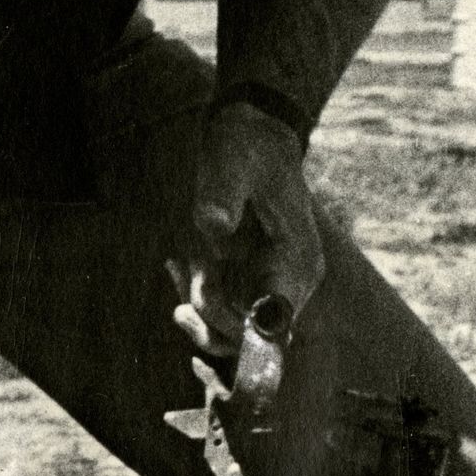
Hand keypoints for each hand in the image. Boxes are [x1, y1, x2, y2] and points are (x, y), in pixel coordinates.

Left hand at [176, 99, 324, 358]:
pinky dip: (193, 298)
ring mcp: (267, 286)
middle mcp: (288, 282)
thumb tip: (213, 225)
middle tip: (191, 267)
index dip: (243, 329)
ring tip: (179, 265)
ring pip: (229, 333)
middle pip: (248, 338)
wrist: (251, 137)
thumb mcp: (232, 161)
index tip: (208, 298)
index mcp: (297, 260)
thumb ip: (222, 193)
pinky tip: (178, 263)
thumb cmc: (246, 146)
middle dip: (209, 312)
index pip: (276, 319)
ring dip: (198, 310)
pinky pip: (219, 313)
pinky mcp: (247, 283)